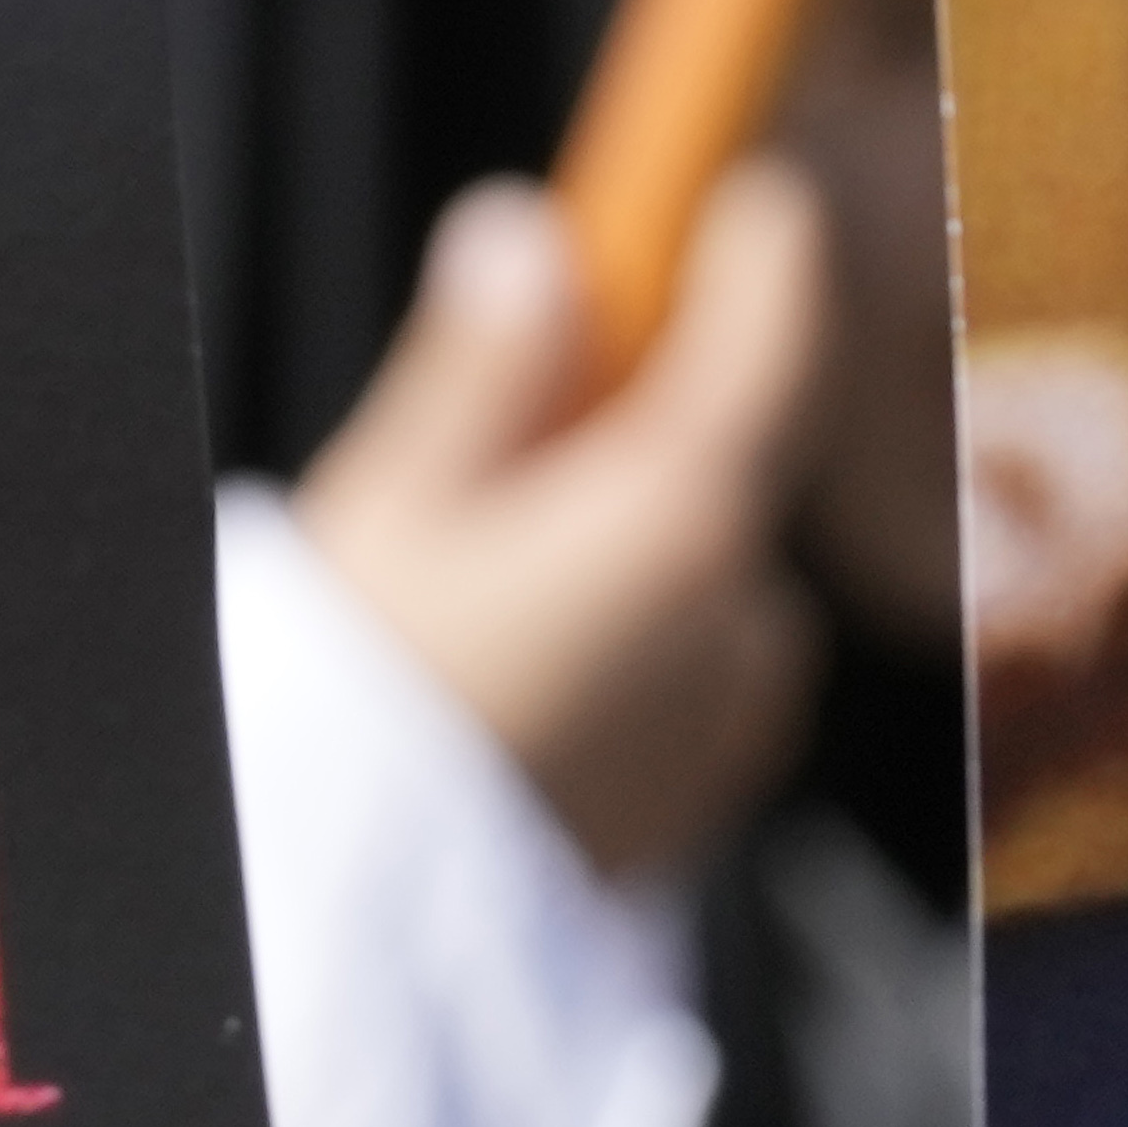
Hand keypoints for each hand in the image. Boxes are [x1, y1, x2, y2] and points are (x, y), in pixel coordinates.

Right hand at [291, 166, 833, 884]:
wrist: (360, 933)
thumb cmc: (364, 709)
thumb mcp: (394, 505)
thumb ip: (482, 368)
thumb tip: (528, 238)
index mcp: (676, 518)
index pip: (767, 343)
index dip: (762, 251)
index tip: (750, 193)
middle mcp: (739, 616)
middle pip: (729, 464)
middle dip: (649, 426)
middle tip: (538, 409)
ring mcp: (732, 717)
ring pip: (713, 577)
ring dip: (644, 546)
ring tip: (502, 573)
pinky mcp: (700, 794)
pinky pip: (696, 675)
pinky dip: (642, 643)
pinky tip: (531, 669)